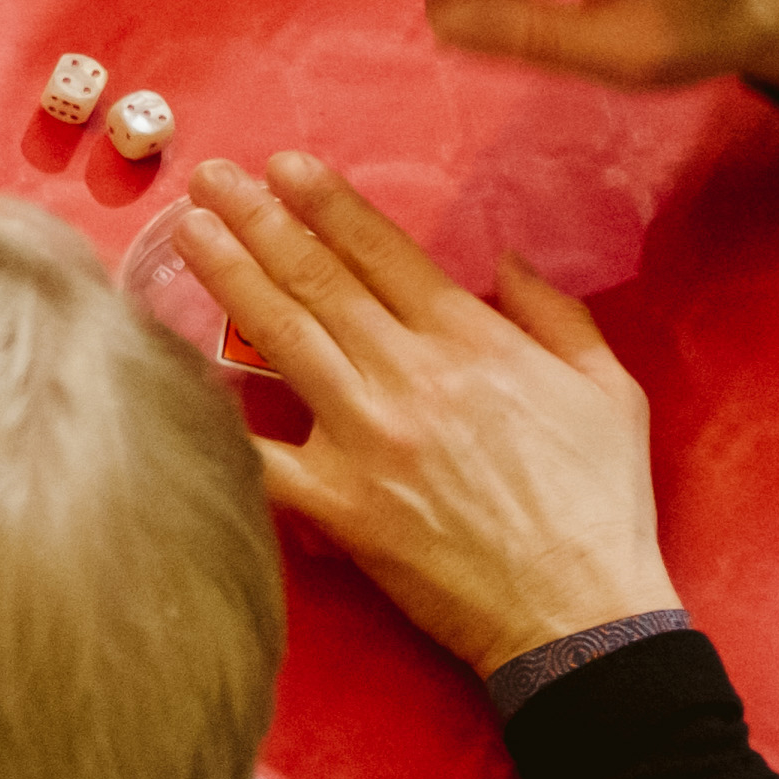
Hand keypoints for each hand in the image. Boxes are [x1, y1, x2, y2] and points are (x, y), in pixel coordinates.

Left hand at [177, 151, 673, 675]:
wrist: (579, 612)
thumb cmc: (600, 504)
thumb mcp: (609, 390)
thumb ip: (556, 315)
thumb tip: (508, 261)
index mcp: (474, 342)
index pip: (383, 252)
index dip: (326, 203)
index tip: (283, 167)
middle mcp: (411, 376)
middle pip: (318, 280)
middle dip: (258, 220)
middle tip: (210, 179)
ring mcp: (367, 438)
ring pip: (282, 338)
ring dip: (229, 277)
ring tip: (189, 232)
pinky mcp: (338, 504)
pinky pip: (259, 453)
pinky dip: (214, 415)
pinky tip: (169, 370)